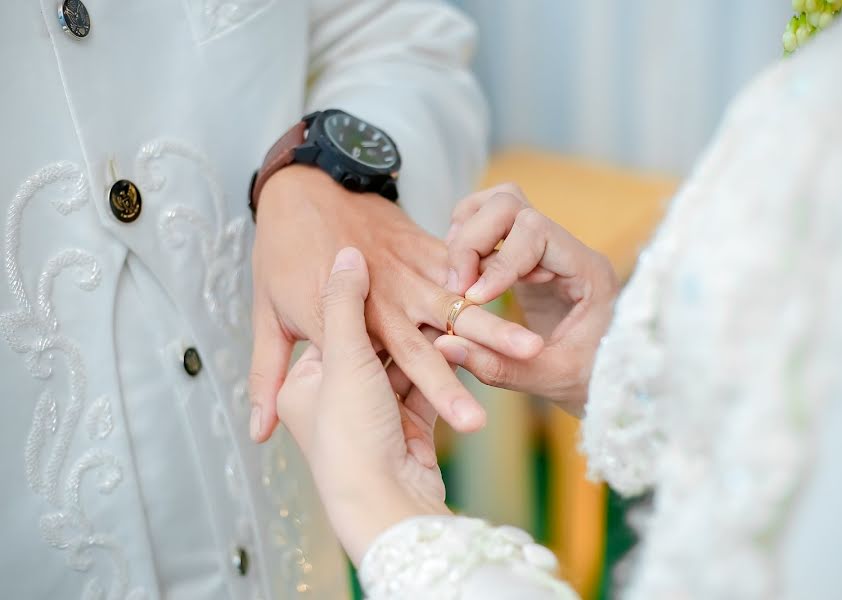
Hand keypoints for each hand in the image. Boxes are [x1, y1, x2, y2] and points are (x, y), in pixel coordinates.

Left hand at [249, 166, 542, 441]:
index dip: (431, 399)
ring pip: (455, 311)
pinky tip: (520, 297)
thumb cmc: (281, 256)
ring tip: (532, 348)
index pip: (387, 375)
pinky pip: (457, 268)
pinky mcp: (421, 249)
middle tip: (498, 400)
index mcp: (342, 328)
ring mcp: (404, 276)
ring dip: (495, 330)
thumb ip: (268, 376)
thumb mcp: (265, 317)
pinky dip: (486, 281)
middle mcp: (380, 305)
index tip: (463, 425)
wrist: (304, 188)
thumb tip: (258, 434)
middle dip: (470, 375)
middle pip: (428, 349)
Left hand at [277, 247, 450, 564]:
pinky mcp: (411, 421)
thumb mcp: (339, 359)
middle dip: (406, 306)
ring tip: (456, 300)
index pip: (339, 322)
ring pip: (412, 358)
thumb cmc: (347, 439)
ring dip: (444, 338)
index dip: (367, 291)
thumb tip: (345, 257)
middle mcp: (340, 389)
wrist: (385, 509)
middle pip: (382, 341)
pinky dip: (451, 359)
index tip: (389, 252)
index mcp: (306, 377)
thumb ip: (343, 305)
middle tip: (421, 270)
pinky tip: (476, 330)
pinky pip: (430, 378)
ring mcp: (377, 406)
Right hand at [439, 184, 618, 414]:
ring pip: (499, 205)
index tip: (473, 298)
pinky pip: (492, 229)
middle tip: (455, 287)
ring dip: (467, 233)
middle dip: (474, 239)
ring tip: (455, 280)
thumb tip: (445, 348)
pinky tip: (460, 282)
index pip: (536, 232)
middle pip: (512, 204)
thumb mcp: (550, 381)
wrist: (614, 387)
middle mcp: (567, 250)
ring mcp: (545, 251)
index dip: (498, 260)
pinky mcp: (527, 261)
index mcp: (588, 271)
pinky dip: (467, 243)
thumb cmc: (594, 383)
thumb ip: (499, 367)